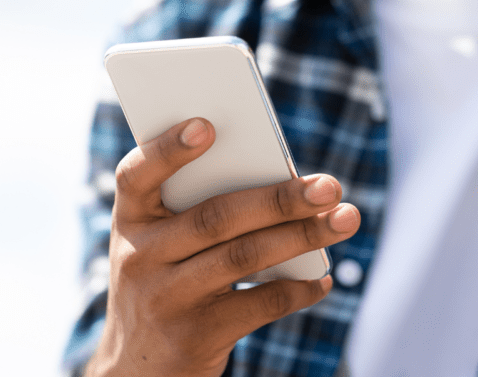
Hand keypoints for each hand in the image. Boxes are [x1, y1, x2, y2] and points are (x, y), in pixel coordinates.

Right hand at [85, 117, 359, 376]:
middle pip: (217, 217)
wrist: (138, 371)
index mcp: (132, 220)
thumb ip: (200, 210)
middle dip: (280, 198)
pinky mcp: (195, 336)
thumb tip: (284, 183)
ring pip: (244, 257)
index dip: (168, 149)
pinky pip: (258, 305)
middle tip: (330, 186)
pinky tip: (323, 279)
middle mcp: (140, 257)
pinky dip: (298, 289)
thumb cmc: (167, 282)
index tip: (207, 125)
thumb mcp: (163, 246)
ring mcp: (166, 298)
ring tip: (345, 219)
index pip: (137, 175)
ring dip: (303, 236)